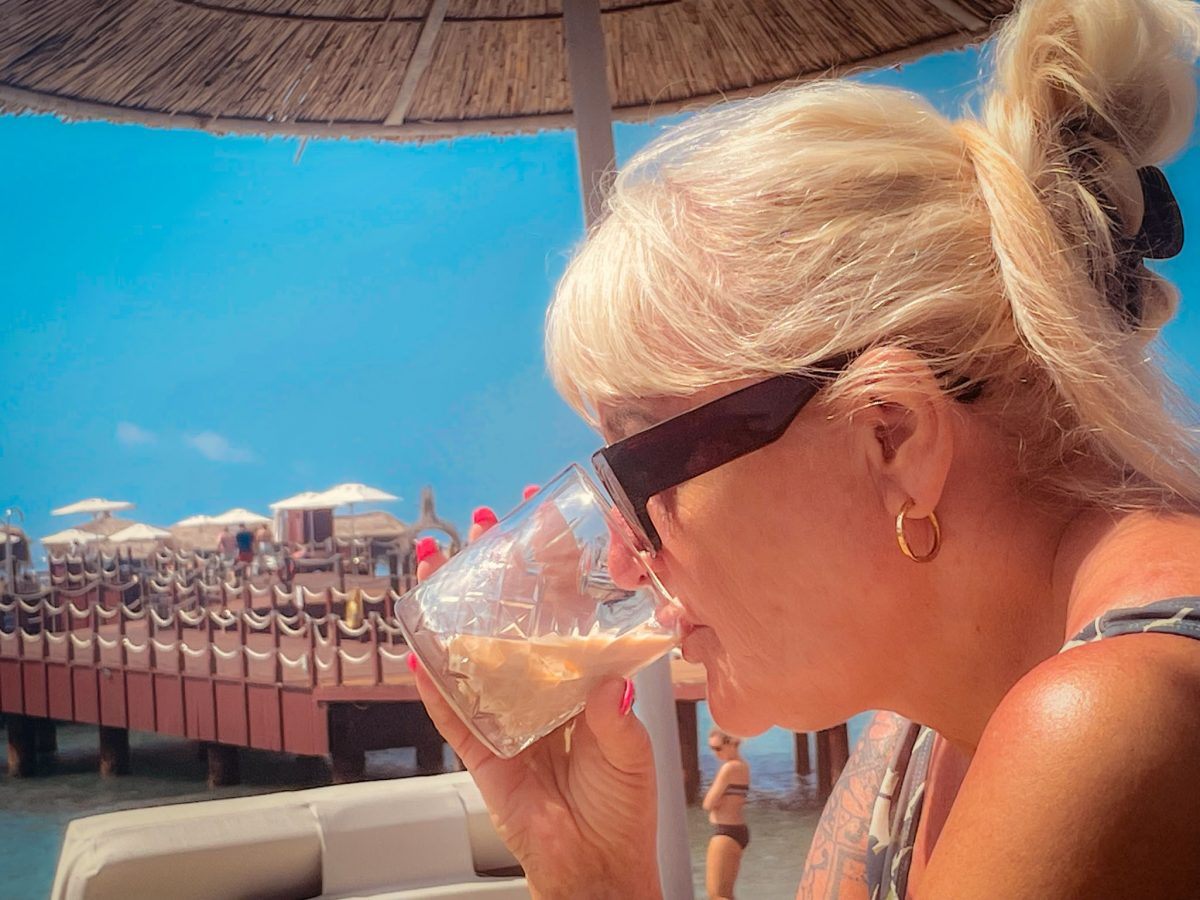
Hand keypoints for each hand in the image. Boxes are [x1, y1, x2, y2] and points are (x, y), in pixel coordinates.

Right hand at [411, 504, 662, 898]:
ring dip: (452, 607)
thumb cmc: (622, 807)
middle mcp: (541, 687)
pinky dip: (432, 686)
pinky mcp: (482, 751)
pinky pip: (452, 713)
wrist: (598, 867)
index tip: (547, 515)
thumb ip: (616, 719)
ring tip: (434, 560)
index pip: (565, 607)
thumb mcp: (630, 753)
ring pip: (473, 651)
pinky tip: (416, 650)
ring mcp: (507, 715)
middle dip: (496, 567)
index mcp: (582, 677)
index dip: (554, 562)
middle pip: (511, 616)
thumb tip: (606, 685)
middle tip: (483, 521)